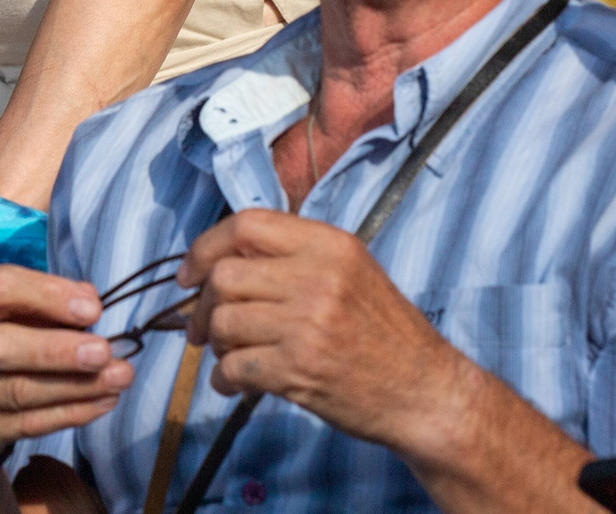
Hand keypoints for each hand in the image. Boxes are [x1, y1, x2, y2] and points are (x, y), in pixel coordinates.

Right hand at [0, 266, 130, 468]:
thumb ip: (33, 303)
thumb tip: (89, 302)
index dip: (48, 296)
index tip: (93, 308)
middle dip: (57, 349)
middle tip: (103, 351)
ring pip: (17, 391)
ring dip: (75, 385)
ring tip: (119, 377)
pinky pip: (25, 424)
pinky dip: (69, 413)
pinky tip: (101, 402)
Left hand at [181, 210, 462, 455]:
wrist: (425, 391)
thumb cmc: (386, 333)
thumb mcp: (352, 272)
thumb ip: (296, 257)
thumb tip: (223, 260)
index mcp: (329, 244)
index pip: (246, 224)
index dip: (206, 247)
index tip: (190, 274)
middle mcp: (317, 277)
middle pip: (225, 275)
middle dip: (203, 305)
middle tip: (203, 328)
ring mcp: (307, 324)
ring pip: (224, 321)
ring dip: (216, 343)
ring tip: (229, 355)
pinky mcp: (299, 370)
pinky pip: (234, 366)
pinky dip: (224, 378)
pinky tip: (233, 383)